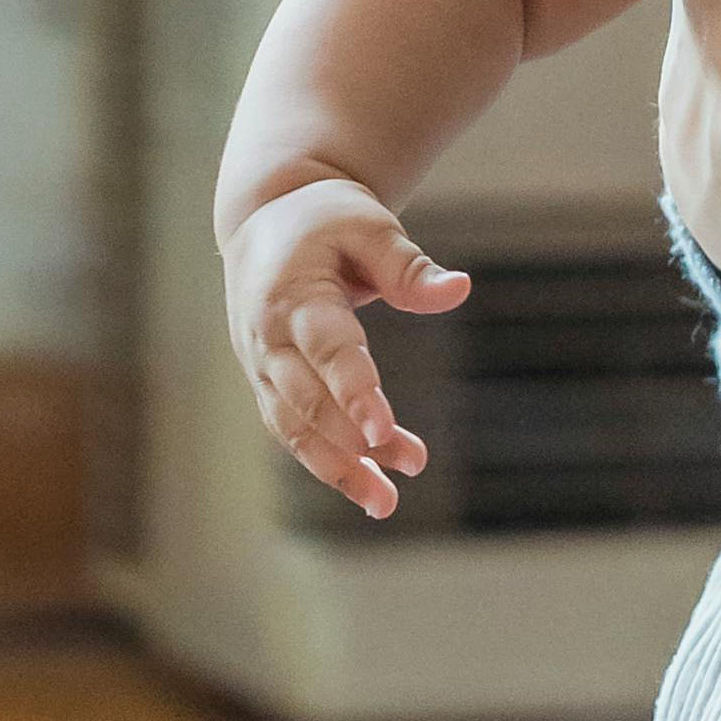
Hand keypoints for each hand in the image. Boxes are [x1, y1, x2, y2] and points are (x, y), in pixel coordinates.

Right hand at [219, 177, 469, 517]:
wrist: (266, 217)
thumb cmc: (327, 220)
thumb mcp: (371, 228)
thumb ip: (410, 267)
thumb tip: (459, 290)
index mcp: (294, 298)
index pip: (328, 353)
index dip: (355, 394)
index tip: (384, 431)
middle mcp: (268, 340)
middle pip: (307, 404)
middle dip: (350, 448)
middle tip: (398, 482)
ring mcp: (261, 365)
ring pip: (296, 427)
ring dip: (337, 468)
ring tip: (386, 502)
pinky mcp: (266, 380)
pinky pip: (293, 427)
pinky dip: (325, 459)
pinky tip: (367, 483)